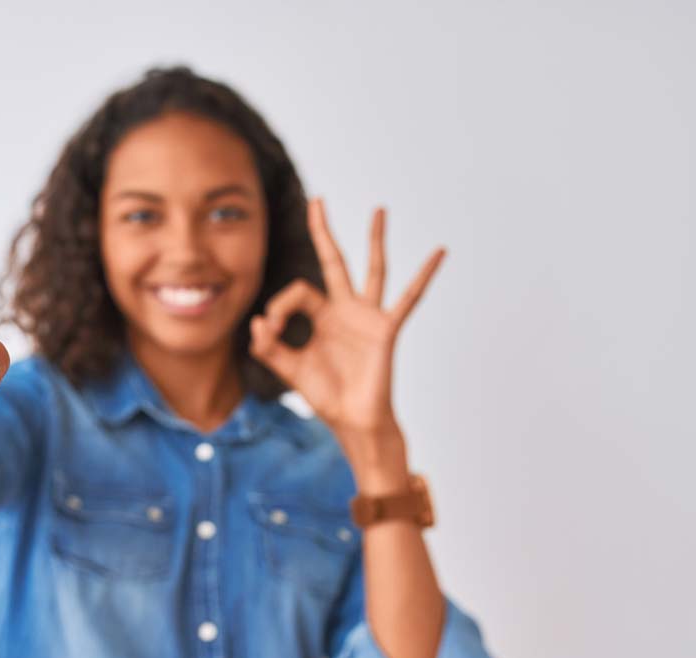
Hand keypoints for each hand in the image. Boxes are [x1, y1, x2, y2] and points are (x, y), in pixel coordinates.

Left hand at [248, 198, 444, 437]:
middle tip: (318, 199)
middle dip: (324, 231)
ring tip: (378, 209)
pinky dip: (424, 275)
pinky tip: (439, 252)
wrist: (352, 421)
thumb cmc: (327, 396)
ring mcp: (368, 316)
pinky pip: (409, 298)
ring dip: (374, 239)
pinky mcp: (386, 329)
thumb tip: (256, 320)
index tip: (269, 331)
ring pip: (373, 269)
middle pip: (334, 260)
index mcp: (321, 316)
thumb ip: (268, 347)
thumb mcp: (289, 369)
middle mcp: (345, 309)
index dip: (278, 305)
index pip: (297, 291)